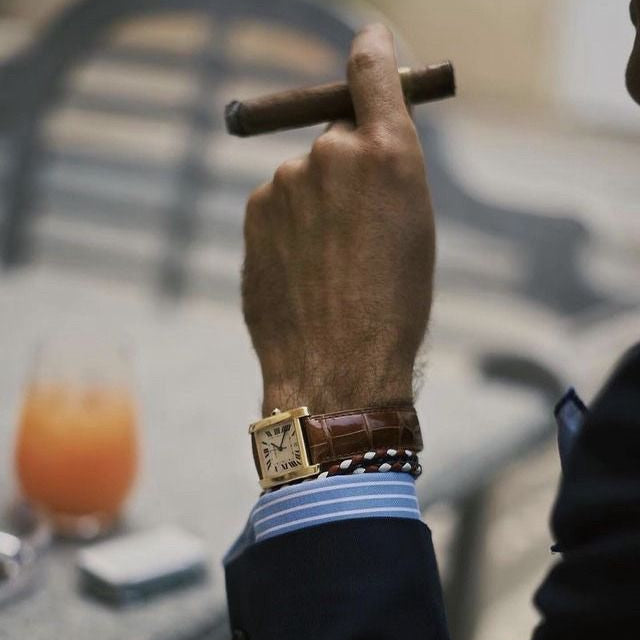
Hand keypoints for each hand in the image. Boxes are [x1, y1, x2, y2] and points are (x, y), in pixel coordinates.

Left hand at [242, 24, 434, 415]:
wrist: (337, 365)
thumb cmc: (393, 304)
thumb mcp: (414, 227)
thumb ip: (386, 170)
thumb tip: (352, 142)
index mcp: (384, 152)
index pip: (370, 71)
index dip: (371, 51)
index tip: (368, 40)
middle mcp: (329, 153)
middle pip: (335, 138)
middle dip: (347, 170)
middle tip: (360, 227)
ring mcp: (283, 183)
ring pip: (304, 180)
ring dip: (317, 207)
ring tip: (333, 266)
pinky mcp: (254, 214)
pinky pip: (278, 209)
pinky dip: (291, 230)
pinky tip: (305, 273)